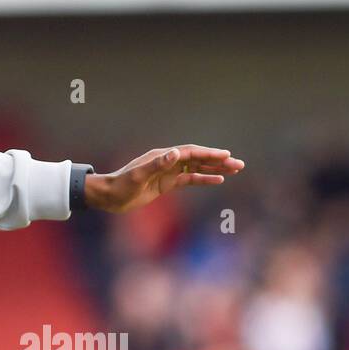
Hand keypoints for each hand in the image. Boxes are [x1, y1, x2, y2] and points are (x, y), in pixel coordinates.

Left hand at [84, 145, 244, 213]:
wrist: (109, 196)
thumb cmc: (121, 186)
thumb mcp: (139, 176)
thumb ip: (157, 165)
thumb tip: (176, 153)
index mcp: (162, 157)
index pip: (191, 153)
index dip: (208, 154)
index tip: (226, 156)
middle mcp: (167, 161)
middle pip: (198, 159)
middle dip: (218, 161)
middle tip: (239, 164)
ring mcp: (168, 172)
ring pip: (197, 169)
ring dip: (215, 169)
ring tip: (235, 170)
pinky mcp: (167, 184)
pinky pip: (189, 180)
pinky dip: (204, 179)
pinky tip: (218, 180)